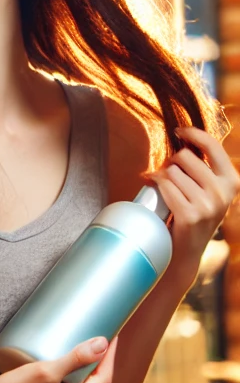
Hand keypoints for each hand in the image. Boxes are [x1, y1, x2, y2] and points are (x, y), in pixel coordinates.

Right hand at [0, 336, 117, 382]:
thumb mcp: (43, 373)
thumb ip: (74, 359)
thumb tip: (102, 344)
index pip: (104, 378)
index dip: (109, 355)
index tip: (111, 334)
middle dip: (97, 362)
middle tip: (95, 339)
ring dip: (81, 371)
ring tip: (76, 349)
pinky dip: (66, 380)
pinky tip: (55, 369)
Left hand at [146, 127, 239, 272]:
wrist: (185, 251)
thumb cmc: (192, 215)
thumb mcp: (208, 191)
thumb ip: (203, 169)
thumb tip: (183, 140)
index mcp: (232, 181)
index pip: (213, 145)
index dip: (193, 134)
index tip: (178, 131)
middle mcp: (223, 192)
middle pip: (185, 157)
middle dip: (170, 162)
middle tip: (166, 173)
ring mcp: (208, 204)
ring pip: (172, 171)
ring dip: (161, 175)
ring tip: (161, 185)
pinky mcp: (190, 214)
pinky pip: (164, 185)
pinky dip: (153, 182)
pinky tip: (150, 185)